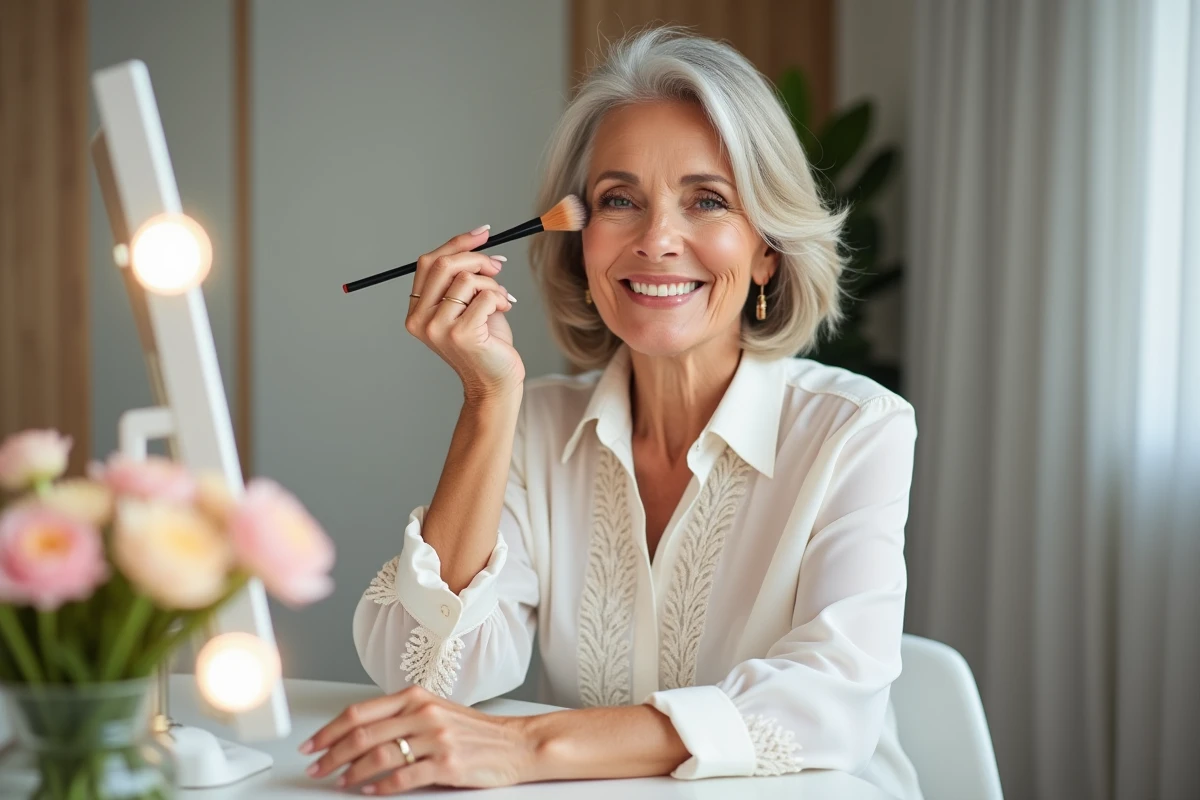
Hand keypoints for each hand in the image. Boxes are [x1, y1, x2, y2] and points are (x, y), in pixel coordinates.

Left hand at [300, 686, 535, 793]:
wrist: (516, 743)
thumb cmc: (474, 730)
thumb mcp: (435, 711)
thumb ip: (400, 718)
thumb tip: (357, 736)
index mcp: (415, 697)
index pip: (359, 712)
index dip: (329, 730)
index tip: (311, 745)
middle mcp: (423, 714)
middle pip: (363, 735)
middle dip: (332, 754)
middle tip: (317, 768)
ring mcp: (436, 738)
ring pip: (380, 756)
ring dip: (353, 772)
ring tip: (341, 782)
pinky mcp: (447, 763)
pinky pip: (405, 777)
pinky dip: (383, 787)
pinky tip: (372, 791)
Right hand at [405, 226, 524, 400]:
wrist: (496, 382)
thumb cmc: (485, 343)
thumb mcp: (469, 303)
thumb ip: (464, 276)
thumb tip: (477, 239)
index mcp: (416, 310)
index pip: (428, 262)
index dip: (457, 243)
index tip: (483, 233)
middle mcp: (420, 320)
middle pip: (443, 264)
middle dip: (477, 258)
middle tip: (497, 267)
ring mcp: (437, 328)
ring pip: (466, 279)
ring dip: (492, 284)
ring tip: (500, 299)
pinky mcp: (460, 334)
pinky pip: (484, 296)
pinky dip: (499, 297)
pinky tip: (503, 309)